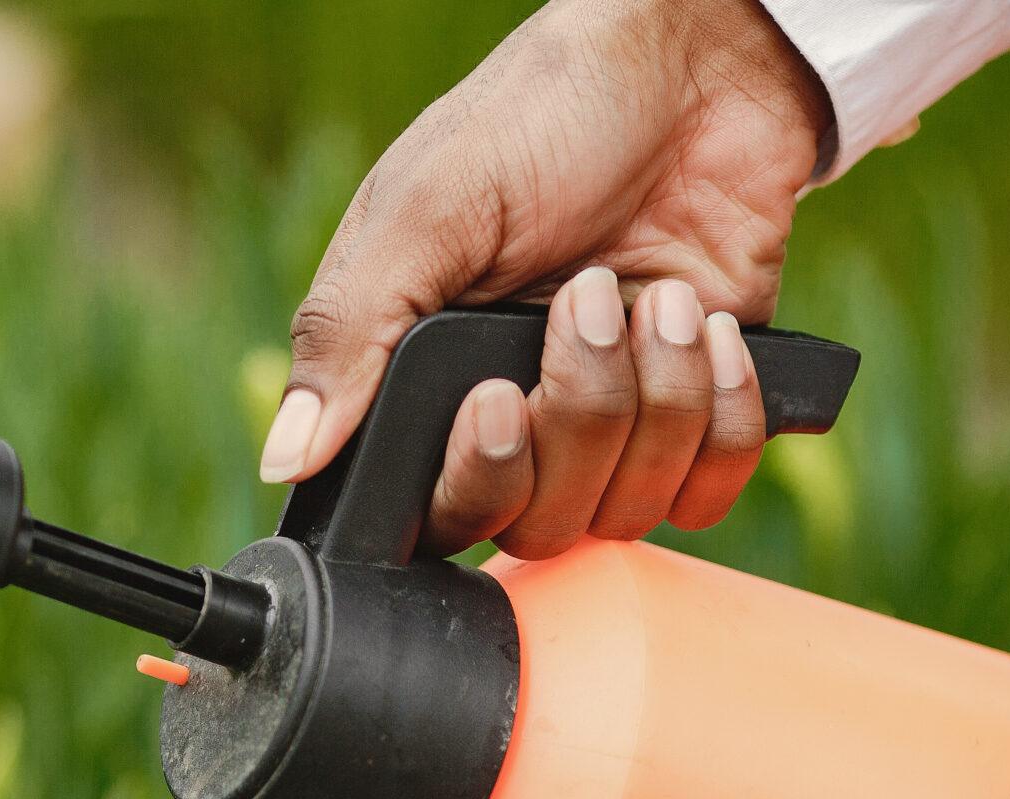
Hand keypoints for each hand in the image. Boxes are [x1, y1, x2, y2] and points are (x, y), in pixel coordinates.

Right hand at [262, 0, 831, 556]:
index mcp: (434, 383)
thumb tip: (284, 455)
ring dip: (663, 396)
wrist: (698, 64)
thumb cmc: (547, 115)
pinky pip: (713, 490)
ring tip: (659, 295)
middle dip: (582, 413)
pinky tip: (712, 327)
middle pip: (545, 523)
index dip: (480, 479)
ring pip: (633, 509)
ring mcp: (617, 424)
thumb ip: (351, 335)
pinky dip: (725, 413)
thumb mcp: (426, 206)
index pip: (444, 513)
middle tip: (594, 295)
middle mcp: (524, 420)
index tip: (499, 397)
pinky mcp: (702, 414)